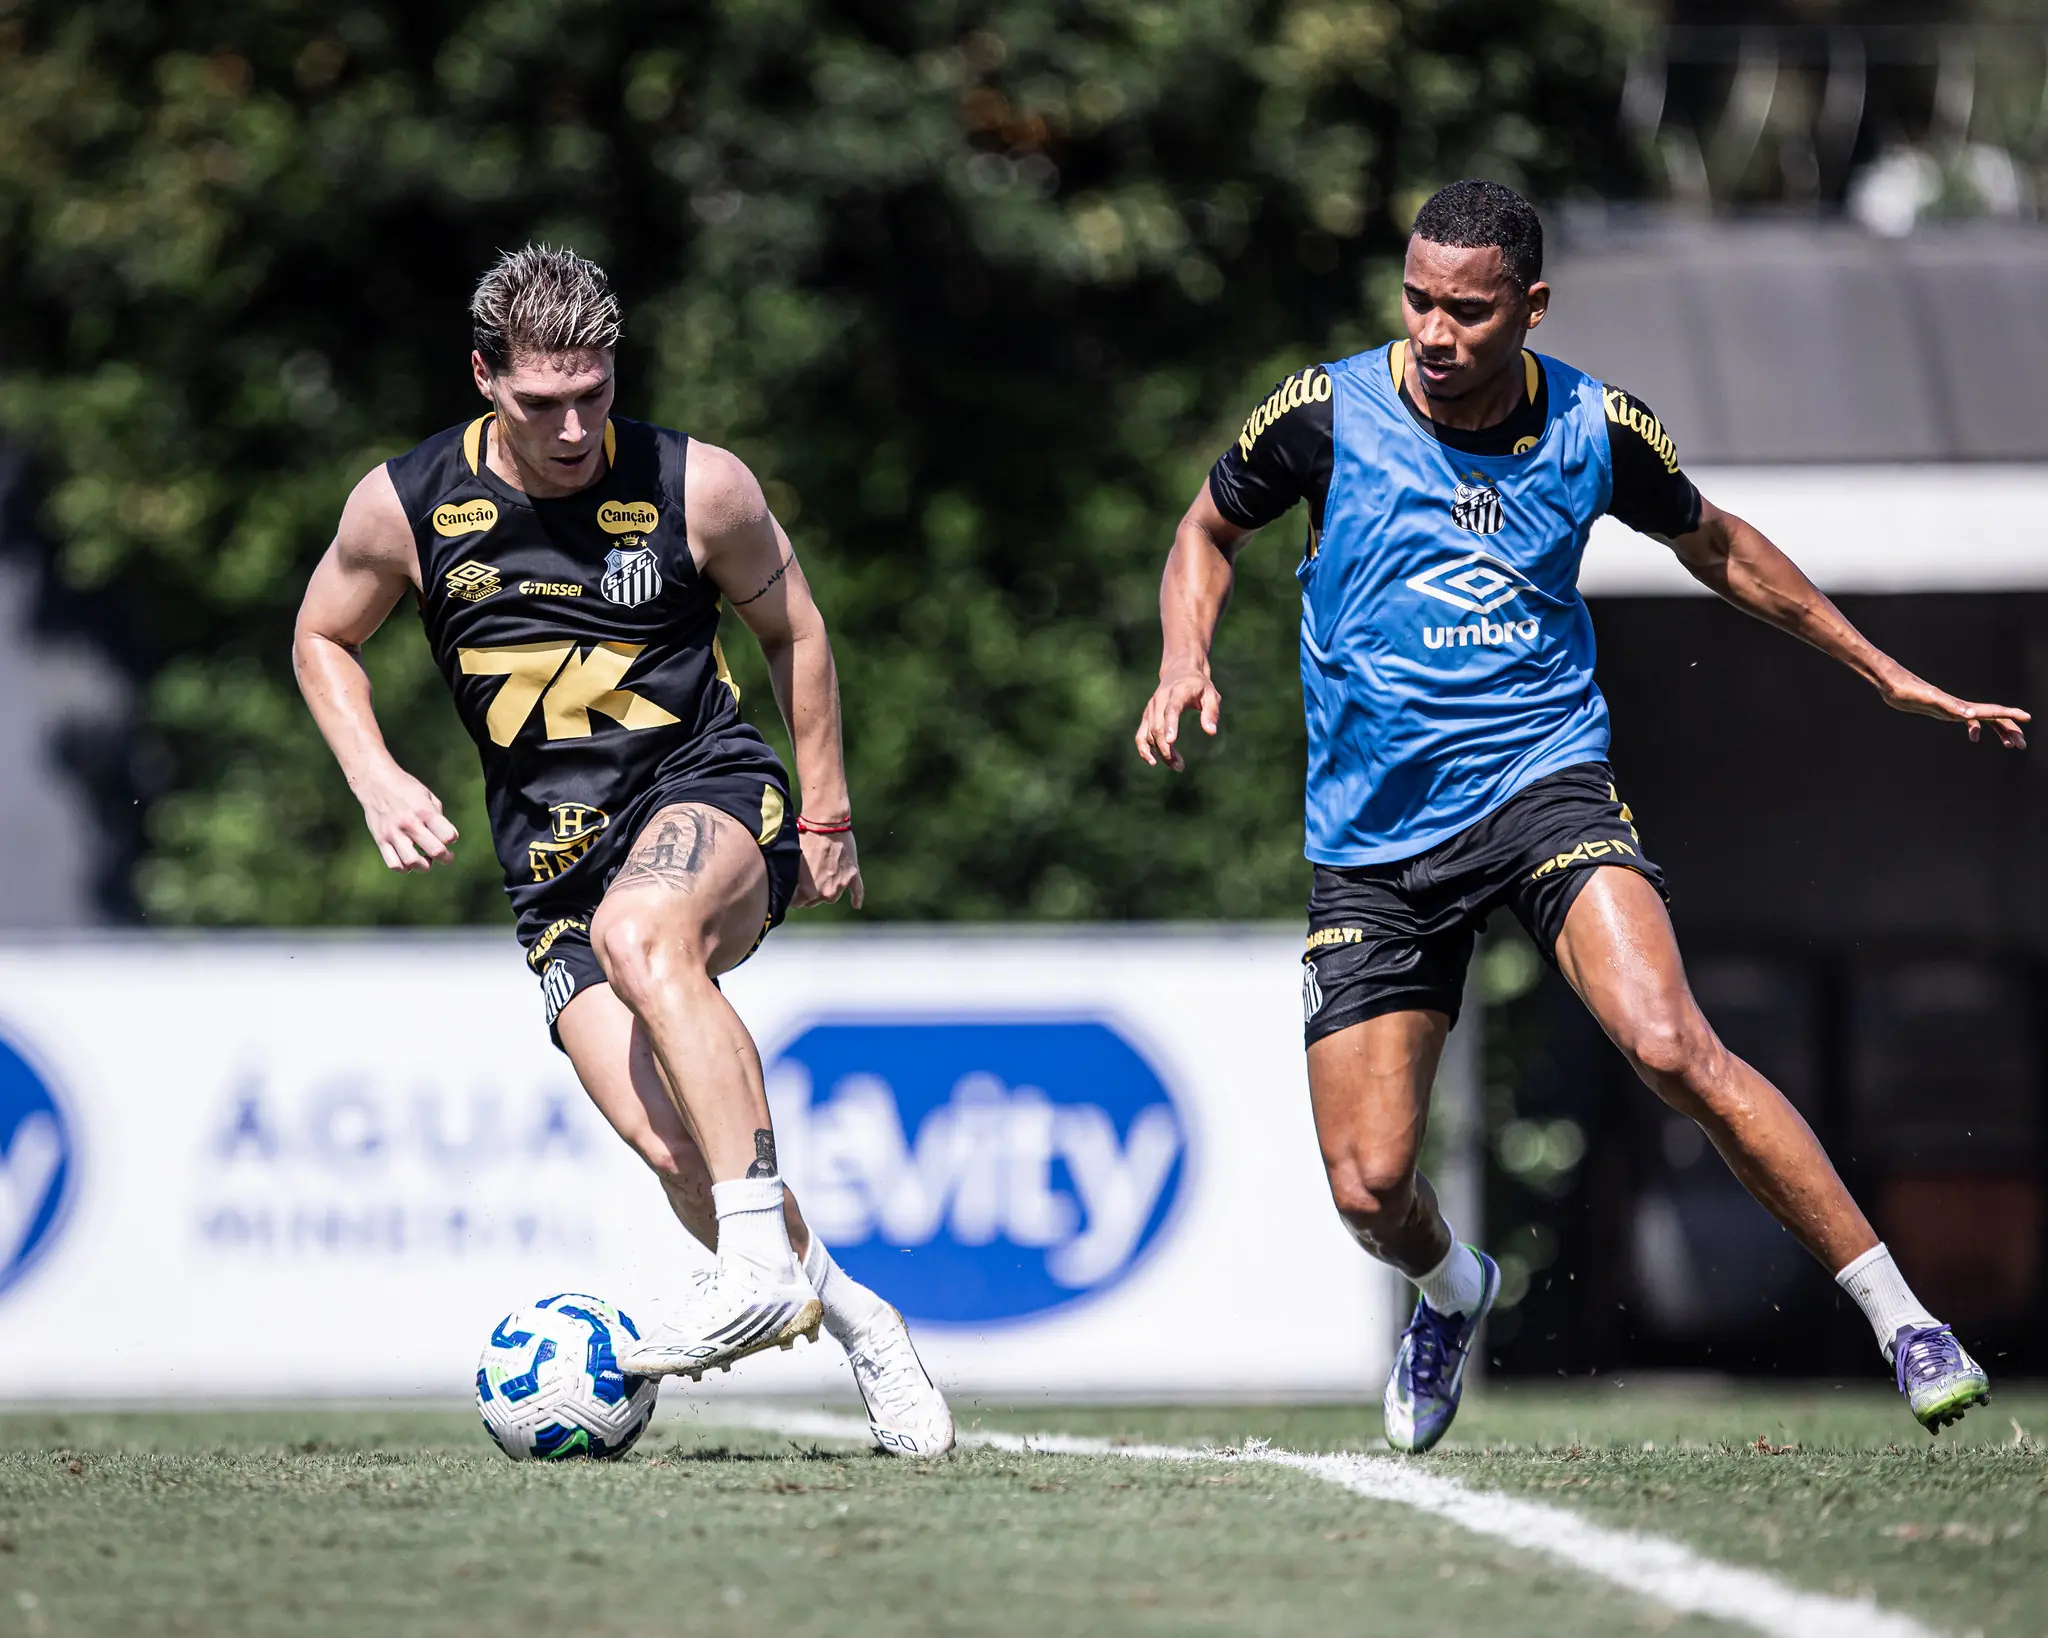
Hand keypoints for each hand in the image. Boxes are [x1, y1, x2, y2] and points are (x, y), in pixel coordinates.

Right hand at [354, 765, 458, 870]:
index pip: (448, 836)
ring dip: (424, 866)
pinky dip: (404, 868)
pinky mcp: (380, 840)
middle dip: (446, 858)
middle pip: (435, 851)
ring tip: (426, 859)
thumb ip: (439, 817)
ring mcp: (393, 833)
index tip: (449, 838)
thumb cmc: (405, 788)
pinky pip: (393, 864)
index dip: (452, 840)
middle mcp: (409, 823)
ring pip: (412, 862)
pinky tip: (408, 861)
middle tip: (446, 856)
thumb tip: (448, 839)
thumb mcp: (427, 796)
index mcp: (424, 811)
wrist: (375, 781)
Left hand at [794, 827, 863, 908]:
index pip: (797, 904)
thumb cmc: (805, 839)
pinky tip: (856, 905)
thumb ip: (791, 879)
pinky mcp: (852, 874)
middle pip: (815, 902)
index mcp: (808, 892)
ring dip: (827, 891)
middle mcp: (825, 892)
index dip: (792, 897)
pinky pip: (857, 891)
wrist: (826, 823)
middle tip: (804, 883)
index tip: (790, 891)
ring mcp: (841, 884)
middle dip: (809, 895)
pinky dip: (856, 898)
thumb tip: (786, 885)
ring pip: (833, 896)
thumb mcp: (792, 861)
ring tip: (822, 882)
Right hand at [1135, 669, 1220, 770]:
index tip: (1172, 742)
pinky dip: (1143, 749)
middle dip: (1166, 749)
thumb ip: (1211, 712)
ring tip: (1177, 765)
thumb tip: (1211, 732)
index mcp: (1178, 692)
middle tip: (1180, 766)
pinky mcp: (1147, 715)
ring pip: (1148, 734)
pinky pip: (1140, 735)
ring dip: (1159, 752)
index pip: (1172, 709)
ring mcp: (1151, 708)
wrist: (1179, 671)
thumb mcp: (1212, 695)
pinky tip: (1153, 762)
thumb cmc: (1199, 686)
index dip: (1170, 725)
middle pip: (1158, 727)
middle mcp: (1160, 699)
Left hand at [1878, 670, 2028, 748]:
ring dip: (1998, 731)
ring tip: (2010, 745)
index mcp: (1960, 706)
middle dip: (2009, 731)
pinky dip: (1975, 729)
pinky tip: (1975, 738)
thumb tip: (1971, 716)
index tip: (2028, 718)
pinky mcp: (1941, 711)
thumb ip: (1950, 707)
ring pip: (1983, 721)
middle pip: (1993, 718)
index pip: (1991, 711)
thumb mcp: (1928, 699)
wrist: (1891, 683)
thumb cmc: (1907, 689)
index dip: (2010, 716)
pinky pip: (1966, 721)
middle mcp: (1959, 706)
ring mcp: (1952, 708)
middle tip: (2022, 746)